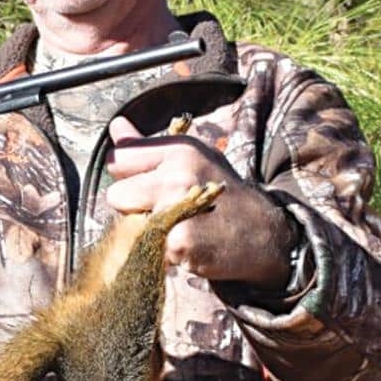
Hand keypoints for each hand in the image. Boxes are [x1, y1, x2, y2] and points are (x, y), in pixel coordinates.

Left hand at [105, 116, 296, 286]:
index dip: (126, 177)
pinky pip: (148, 249)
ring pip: (128, 225)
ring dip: (146, 232)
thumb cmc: (223, 195)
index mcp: (179, 149)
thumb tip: (116, 127)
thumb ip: (147, 147)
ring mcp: (180, 209)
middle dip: (133, 208)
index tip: (147, 186)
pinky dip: (162, 253)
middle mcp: (178, 174)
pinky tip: (188, 246)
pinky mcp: (181, 243)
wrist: (264, 235)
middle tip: (166, 211)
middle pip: (115, 196)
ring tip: (179, 227)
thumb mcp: (192, 159)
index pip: (118, 159)